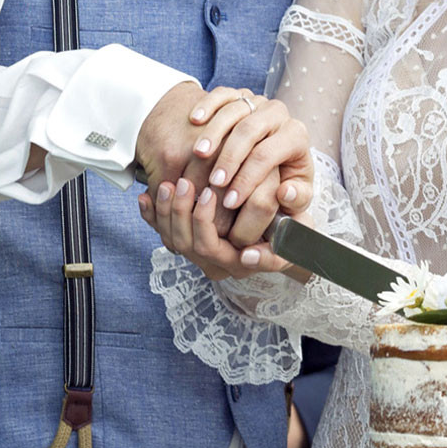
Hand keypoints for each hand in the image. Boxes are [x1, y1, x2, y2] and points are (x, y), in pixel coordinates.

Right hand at [136, 84, 314, 245]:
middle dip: (229, 157)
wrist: (275, 153)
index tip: (230, 201)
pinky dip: (208, 104)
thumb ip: (297, 199)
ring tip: (199, 155)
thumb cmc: (283, 179)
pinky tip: (195, 120)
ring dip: (214, 133)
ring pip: (234, 110)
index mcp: (295, 135)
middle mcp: (279, 113)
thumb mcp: (297, 195)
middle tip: (213, 182)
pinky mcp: (240, 95)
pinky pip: (223, 94)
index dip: (247, 179)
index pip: (268, 155)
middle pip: (250, 130)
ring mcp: (258, 102)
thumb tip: (285, 192)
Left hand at [137, 178, 301, 280]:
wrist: (282, 228)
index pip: (210, 248)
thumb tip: (276, 208)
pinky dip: (151, 215)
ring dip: (167, 211)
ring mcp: (202, 256)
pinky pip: (162, 234)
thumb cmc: (293, 222)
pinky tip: (146, 196)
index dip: (203, 223)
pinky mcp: (188, 243)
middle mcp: (220, 265)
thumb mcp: (300, 222)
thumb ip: (292, 216)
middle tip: (186, 182)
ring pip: (173, 239)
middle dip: (182, 211)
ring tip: (171, 183)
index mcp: (242, 262)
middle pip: (188, 244)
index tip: (208, 195)